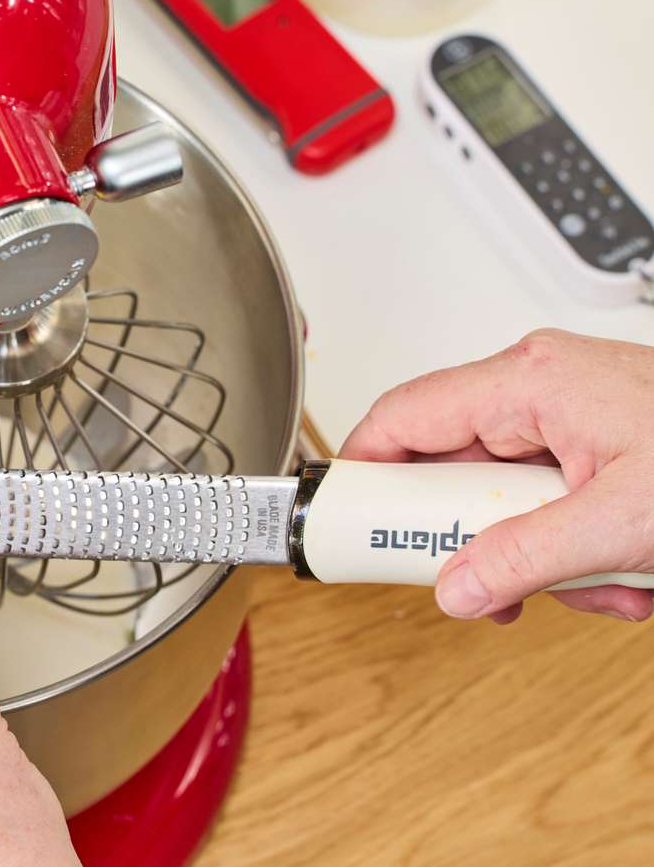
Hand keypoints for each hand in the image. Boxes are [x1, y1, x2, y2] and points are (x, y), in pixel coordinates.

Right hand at [341, 329, 653, 623]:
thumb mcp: (621, 522)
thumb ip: (528, 560)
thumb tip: (456, 586)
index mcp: (529, 381)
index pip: (403, 417)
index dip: (364, 472)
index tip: (346, 521)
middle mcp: (541, 385)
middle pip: (453, 469)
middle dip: (479, 539)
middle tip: (482, 582)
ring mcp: (570, 411)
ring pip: (506, 495)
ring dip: (542, 555)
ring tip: (595, 582)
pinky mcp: (596, 437)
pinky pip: (548, 498)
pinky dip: (574, 544)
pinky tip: (616, 570)